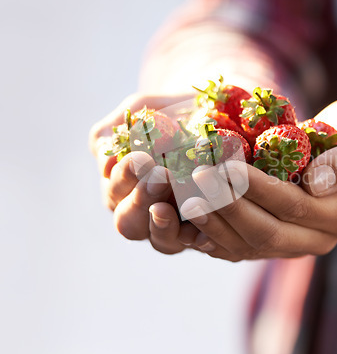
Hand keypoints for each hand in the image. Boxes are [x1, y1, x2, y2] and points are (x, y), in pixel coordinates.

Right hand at [89, 93, 198, 254]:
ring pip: (157, 240)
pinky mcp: (195, 233)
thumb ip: (119, 125)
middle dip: (141, 200)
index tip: (142, 159)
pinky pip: (192, 245)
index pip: (114, 187)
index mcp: (121, 181)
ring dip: (164, 226)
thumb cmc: (172, 112)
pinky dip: (197, 241)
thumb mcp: (145, 108)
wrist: (213, 118)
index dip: (125, 175)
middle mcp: (139, 208)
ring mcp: (167, 225)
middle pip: (127, 221)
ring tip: (180, 207)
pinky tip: (205, 233)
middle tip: (161, 177)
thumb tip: (106, 157)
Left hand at [149, 98, 336, 260]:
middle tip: (195, 180)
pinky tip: (188, 221)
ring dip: (213, 224)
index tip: (225, 166)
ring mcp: (296, 244)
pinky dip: (214, 235)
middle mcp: (319, 239)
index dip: (255, 189)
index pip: (292, 206)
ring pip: (248, 246)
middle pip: (265, 233)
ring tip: (184, 200)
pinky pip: (241, 247)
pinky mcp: (276, 241)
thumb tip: (317, 185)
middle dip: (227, 207)